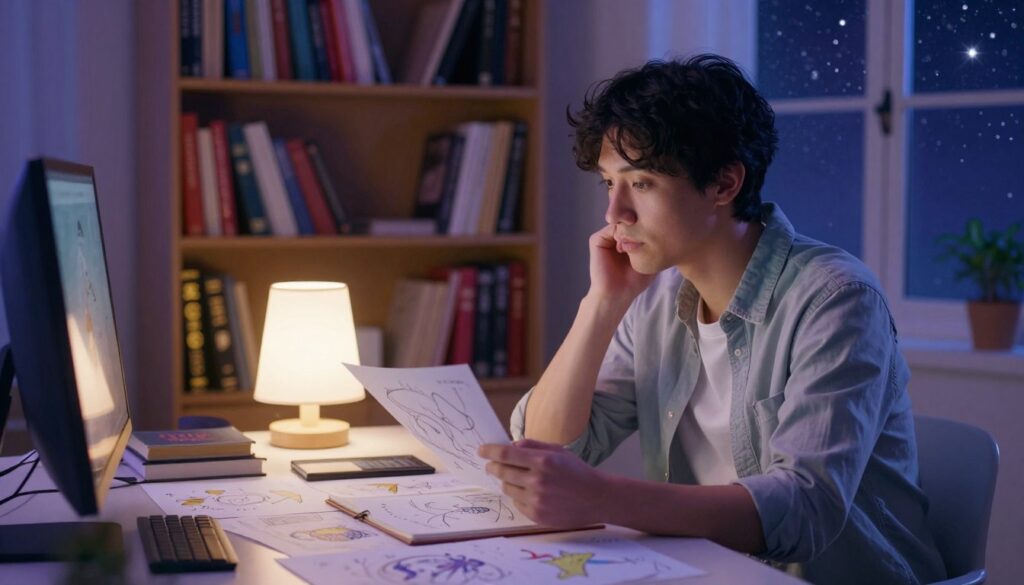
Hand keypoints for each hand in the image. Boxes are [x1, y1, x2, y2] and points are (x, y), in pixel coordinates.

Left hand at [478, 439, 611, 527]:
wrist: (596, 498)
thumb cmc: (577, 471)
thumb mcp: (558, 451)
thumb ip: (532, 446)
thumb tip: (510, 446)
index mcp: (543, 461)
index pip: (506, 454)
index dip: (489, 451)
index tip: (481, 450)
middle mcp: (537, 481)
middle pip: (502, 472)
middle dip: (493, 467)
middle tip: (490, 465)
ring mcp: (536, 500)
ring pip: (507, 488)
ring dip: (508, 482)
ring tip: (520, 479)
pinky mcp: (537, 515)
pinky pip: (517, 503)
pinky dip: (519, 496)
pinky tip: (532, 493)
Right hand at [588, 224, 654, 302]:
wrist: (617, 294)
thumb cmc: (634, 281)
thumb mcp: (650, 259)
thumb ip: (654, 243)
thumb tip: (663, 226)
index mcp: (628, 239)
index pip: (638, 222)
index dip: (648, 222)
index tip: (658, 228)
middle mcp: (616, 236)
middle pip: (628, 219)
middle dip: (640, 222)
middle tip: (649, 231)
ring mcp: (606, 237)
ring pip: (621, 222)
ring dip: (630, 229)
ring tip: (636, 243)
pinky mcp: (597, 240)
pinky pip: (611, 228)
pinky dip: (620, 233)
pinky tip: (626, 247)